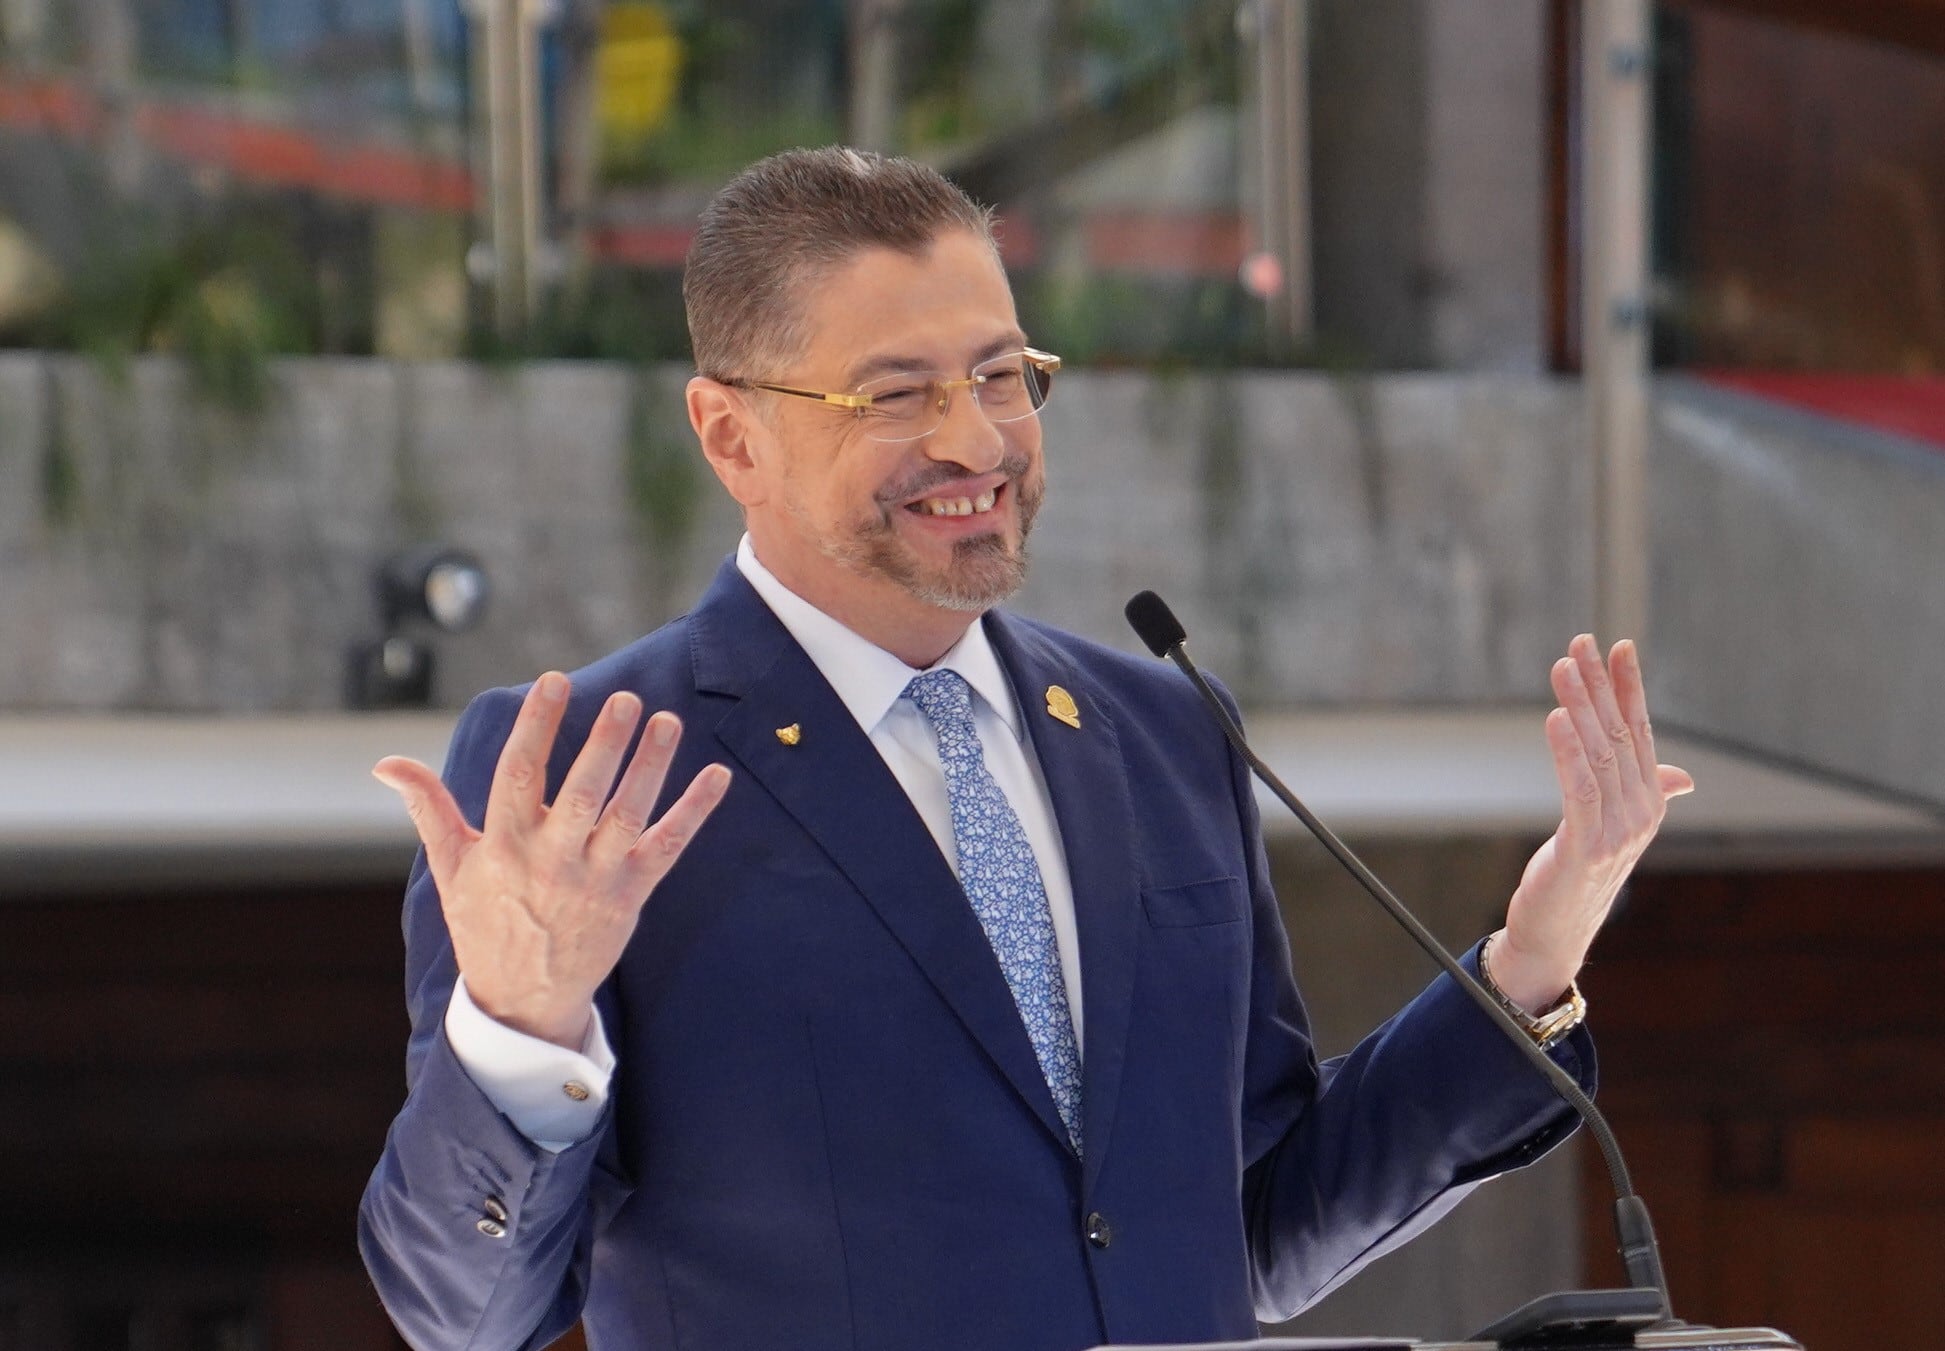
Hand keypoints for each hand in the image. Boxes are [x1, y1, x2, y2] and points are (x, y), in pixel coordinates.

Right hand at [372, 671, 731, 1047]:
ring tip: (667, 721)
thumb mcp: (451, 867)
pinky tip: (717, 776)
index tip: (554, 681)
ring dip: (650, 768)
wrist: (522, 999)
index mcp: (503, 845)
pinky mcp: (629, 896)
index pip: (519, 774)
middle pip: (580, 793)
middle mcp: (550, 860)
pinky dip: (694, 812)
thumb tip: (385, 763)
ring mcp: (594, 880)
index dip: (537, 726)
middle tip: (625, 699)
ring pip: (627, 815)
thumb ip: (428, 808)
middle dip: (604, 746)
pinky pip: (667, 848)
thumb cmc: (485, 921)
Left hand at [1491, 635, 1693, 1012]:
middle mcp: (1640, 812)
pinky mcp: (1585, 849)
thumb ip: (1647, 793)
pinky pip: (1580, 791)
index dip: (1628, 688)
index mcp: (1648, 801)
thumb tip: (1684, 776)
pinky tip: (1556, 720)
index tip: (1617, 646)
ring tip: (1563, 668)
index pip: (1639, 732)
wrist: (1558, 933)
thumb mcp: (1614, 828)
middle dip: (1600, 686)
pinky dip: (1568, 752)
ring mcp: (1617, 832)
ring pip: (1599, 755)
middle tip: (1581, 643)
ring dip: (1580, 707)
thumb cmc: (1581, 876)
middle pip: (1618, 735)